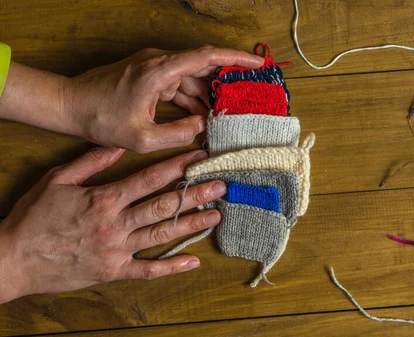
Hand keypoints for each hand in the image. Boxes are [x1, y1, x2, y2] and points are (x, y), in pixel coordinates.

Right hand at [0, 147, 224, 303]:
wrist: (13, 258)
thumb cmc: (33, 217)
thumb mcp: (57, 180)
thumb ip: (90, 162)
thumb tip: (119, 146)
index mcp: (104, 199)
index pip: (149, 179)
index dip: (177, 167)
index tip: (199, 159)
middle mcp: (116, 224)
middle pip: (163, 206)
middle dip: (195, 194)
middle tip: (221, 186)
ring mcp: (117, 250)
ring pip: (162, 235)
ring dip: (191, 224)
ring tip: (216, 215)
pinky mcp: (113, 271)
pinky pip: (147, 271)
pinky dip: (171, 267)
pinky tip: (193, 262)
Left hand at [64, 46, 263, 152]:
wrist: (69, 106)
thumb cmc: (100, 119)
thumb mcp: (142, 137)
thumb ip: (179, 133)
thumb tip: (205, 126)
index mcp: (160, 71)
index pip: (206, 57)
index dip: (236, 58)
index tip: (258, 63)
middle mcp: (160, 63)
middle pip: (204, 66)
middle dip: (228, 80)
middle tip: (249, 95)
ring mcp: (155, 69)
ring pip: (192, 79)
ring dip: (209, 96)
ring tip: (227, 116)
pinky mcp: (150, 77)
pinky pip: (179, 86)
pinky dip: (192, 100)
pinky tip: (203, 117)